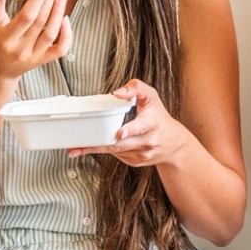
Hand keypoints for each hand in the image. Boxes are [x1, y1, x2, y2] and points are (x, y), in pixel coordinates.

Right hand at [0, 0, 72, 84]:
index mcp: (5, 38)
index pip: (26, 16)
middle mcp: (20, 49)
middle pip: (40, 21)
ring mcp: (33, 56)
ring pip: (51, 33)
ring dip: (58, 11)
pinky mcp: (42, 61)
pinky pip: (60, 49)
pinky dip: (66, 34)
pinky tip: (66, 18)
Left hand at [70, 79, 192, 166]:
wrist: (174, 143)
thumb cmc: (159, 116)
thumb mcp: (151, 96)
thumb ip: (135, 88)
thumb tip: (116, 93)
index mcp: (152, 123)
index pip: (140, 127)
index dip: (129, 130)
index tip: (119, 133)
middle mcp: (148, 141)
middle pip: (120, 143)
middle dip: (98, 144)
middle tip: (77, 145)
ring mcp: (143, 154)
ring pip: (115, 151)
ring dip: (96, 149)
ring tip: (76, 148)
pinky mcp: (137, 162)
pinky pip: (117, 156)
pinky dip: (106, 150)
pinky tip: (96, 146)